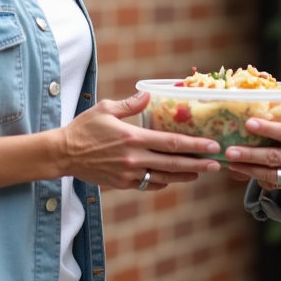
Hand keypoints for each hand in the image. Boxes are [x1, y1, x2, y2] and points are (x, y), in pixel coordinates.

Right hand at [57, 92, 221, 190]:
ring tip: (201, 173)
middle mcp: (134, 158)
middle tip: (217, 164)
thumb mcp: (105, 109)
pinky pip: (148, 185)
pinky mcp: (122, 183)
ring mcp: (129, 174)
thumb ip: (130, 104)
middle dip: (198, 164)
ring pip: (164, 177)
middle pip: (173, 164)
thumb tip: (148, 95)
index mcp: (133, 138)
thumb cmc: (84, 128)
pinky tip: (173, 178)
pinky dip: (163, 182)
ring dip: (184, 175)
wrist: (63, 154)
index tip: (212, 146)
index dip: (195, 145)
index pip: (171, 143)